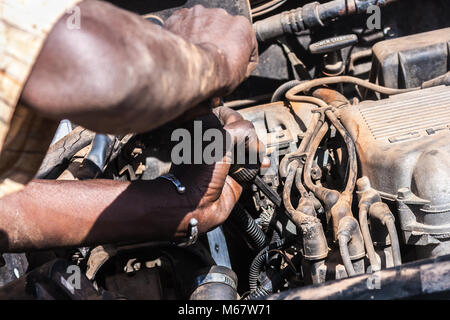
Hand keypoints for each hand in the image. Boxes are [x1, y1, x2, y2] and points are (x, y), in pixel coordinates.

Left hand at [165, 5, 257, 93]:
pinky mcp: (180, 18)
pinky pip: (184, 25)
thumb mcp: (241, 75)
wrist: (193, 70)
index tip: (233, 64)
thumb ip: (244, 63)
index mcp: (241, 26)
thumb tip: (241, 65)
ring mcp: (199, 15)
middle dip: (218, 43)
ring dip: (201, 38)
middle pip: (222, 30)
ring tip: (197, 57)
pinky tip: (186, 51)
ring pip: (202, 26)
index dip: (239, 55)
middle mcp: (221, 15)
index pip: (244, 40)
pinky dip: (184, 36)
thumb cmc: (218, 73)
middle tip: (212, 60)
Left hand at [171, 107, 266, 233]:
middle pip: (242, 130)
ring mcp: (227, 158)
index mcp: (204, 129)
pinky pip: (254, 164)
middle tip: (247, 146)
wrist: (195, 204)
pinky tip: (261, 165)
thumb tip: (253, 137)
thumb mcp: (219, 138)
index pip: (226, 113)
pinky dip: (260, 163)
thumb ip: (240, 128)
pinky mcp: (237, 174)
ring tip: (255, 156)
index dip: (235, 118)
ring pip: (250, 146)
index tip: (237, 127)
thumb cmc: (198, 172)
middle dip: (249, 136)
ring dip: (257, 150)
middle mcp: (216, 143)